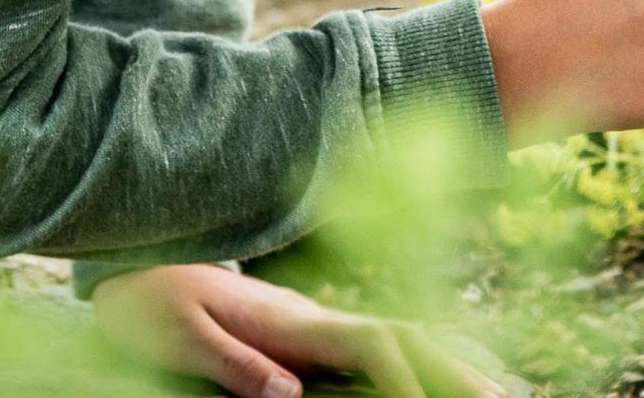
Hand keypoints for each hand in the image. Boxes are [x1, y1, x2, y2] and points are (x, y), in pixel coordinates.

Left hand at [92, 262, 511, 397]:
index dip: (412, 377)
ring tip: (507, 387)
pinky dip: (429, 356)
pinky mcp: (310, 334)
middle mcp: (319, 318)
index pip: (374, 344)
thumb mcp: (177, 334)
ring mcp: (320, 324)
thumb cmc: (149, 302)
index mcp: (294, 320)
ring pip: (409, 337)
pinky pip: (386, 346)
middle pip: (411, 336)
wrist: (136, 259)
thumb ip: (233, 361)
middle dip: (464, 368)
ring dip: (459, 360)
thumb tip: (291, 395)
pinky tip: (449, 370)